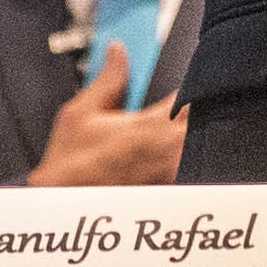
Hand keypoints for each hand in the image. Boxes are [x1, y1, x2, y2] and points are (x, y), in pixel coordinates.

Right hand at [29, 41, 190, 185]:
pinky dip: (184, 167)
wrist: (64, 213)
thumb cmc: (68, 170)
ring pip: (199, 149)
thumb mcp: (80, 114)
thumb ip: (108, 79)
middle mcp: (171, 152)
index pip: (190, 95)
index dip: (188, 88)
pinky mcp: (173, 197)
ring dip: (188, 142)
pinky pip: (191, 175)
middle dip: (190, 115)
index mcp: (152, 126)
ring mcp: (175, 177)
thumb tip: (117, 52)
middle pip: (202, 122)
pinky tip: (159, 169)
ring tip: (160, 145)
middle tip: (169, 116)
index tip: (182, 85)